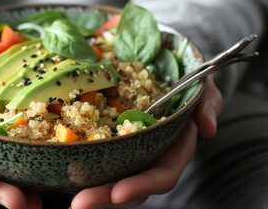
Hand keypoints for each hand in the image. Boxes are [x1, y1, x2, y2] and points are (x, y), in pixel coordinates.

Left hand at [70, 75, 222, 208]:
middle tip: (79, 204)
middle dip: (105, 197)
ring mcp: (130, 151)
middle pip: (130, 185)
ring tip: (68, 200)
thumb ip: (208, 102)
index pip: (162, 175)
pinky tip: (59, 175)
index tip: (119, 193)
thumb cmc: (186, 80)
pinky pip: (97, 159)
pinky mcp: (111, 142)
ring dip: (90, 191)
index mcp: (175, 148)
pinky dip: (82, 170)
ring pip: (111, 178)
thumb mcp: (202, 85)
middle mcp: (151, 155)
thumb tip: (207, 128)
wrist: (166, 72)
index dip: (142, 185)